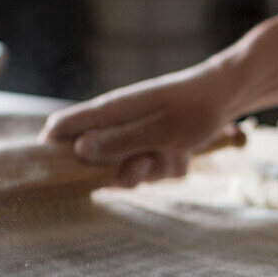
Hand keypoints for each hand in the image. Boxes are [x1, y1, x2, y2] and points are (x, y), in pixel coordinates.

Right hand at [38, 63, 239, 186]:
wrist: (226, 97)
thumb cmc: (193, 108)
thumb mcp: (159, 131)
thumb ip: (120, 142)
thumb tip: (79, 150)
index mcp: (108, 112)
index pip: (61, 128)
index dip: (51, 153)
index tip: (58, 179)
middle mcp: (116, 125)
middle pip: (95, 163)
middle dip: (122, 173)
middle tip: (147, 162)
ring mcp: (134, 137)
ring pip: (128, 171)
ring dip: (153, 170)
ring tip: (174, 151)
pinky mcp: (152, 147)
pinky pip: (152, 171)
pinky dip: (169, 167)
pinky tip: (184, 152)